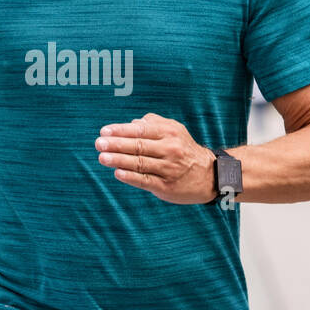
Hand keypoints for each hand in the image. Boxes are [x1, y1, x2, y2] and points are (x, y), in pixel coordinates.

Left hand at [94, 113, 214, 204]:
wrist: (210, 175)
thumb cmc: (184, 149)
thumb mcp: (174, 130)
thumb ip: (153, 123)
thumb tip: (131, 123)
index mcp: (169, 133)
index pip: (141, 130)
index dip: (121, 130)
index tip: (104, 131)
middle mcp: (170, 150)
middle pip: (139, 146)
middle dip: (116, 145)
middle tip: (99, 144)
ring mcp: (168, 169)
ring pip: (140, 163)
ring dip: (119, 160)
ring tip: (102, 157)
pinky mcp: (166, 186)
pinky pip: (145, 180)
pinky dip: (131, 177)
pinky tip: (117, 173)